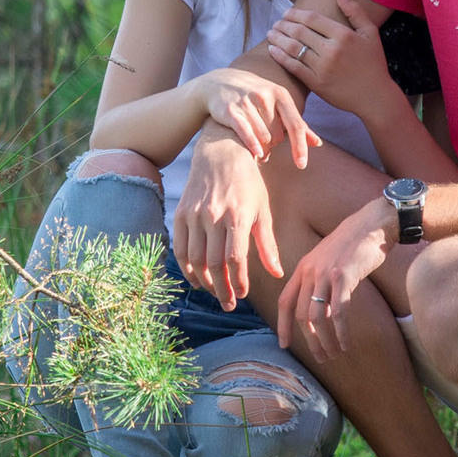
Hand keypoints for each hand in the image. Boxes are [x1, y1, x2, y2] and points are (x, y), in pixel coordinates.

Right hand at [171, 137, 281, 310]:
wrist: (221, 152)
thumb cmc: (248, 183)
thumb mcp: (262, 210)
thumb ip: (267, 245)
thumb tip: (278, 274)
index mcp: (238, 216)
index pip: (235, 259)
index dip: (238, 282)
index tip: (243, 295)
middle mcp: (214, 216)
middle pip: (214, 264)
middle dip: (221, 289)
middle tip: (229, 304)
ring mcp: (194, 215)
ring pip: (195, 259)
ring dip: (204, 282)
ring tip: (215, 291)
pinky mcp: (181, 213)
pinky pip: (180, 247)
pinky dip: (186, 267)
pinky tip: (196, 278)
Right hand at [189, 67, 314, 167]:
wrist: (219, 83)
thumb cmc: (255, 98)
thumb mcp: (278, 104)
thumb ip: (297, 124)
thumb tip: (317, 144)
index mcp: (281, 94)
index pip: (296, 125)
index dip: (300, 146)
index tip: (302, 165)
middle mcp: (265, 96)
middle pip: (278, 135)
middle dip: (274, 144)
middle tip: (267, 143)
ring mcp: (247, 102)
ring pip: (263, 137)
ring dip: (263, 148)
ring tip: (259, 148)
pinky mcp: (231, 110)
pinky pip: (245, 133)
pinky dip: (252, 145)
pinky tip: (257, 154)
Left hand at [268, 0, 403, 119]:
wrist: (374, 96)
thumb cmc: (373, 63)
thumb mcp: (370, 33)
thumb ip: (354, 10)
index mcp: (343, 35)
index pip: (311, 18)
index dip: (295, 13)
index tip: (287, 12)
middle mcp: (331, 50)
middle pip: (299, 32)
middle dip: (283, 25)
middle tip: (276, 23)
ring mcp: (322, 67)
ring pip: (293, 48)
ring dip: (278, 38)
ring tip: (271, 33)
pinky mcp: (316, 83)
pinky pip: (293, 67)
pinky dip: (280, 57)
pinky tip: (272, 50)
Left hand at [277, 198, 392, 361]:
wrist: (373, 223)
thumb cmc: (354, 244)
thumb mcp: (328, 259)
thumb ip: (320, 280)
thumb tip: (320, 307)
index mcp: (303, 268)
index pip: (285, 302)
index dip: (282, 326)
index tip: (284, 344)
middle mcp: (310, 271)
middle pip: (301, 315)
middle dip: (309, 341)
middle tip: (320, 357)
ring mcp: (326, 274)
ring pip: (317, 317)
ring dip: (324, 341)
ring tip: (333, 354)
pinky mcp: (344, 277)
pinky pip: (338, 312)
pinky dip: (341, 332)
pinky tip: (346, 343)